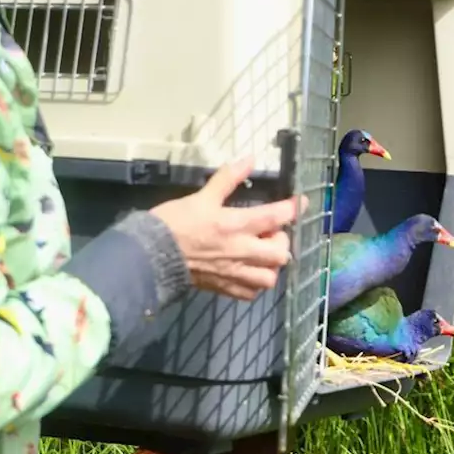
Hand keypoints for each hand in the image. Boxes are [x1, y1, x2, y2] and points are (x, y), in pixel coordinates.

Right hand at [150, 158, 303, 300]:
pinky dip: (255, 283)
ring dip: (272, 265)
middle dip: (281, 241)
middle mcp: (241, 251)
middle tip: (270, 232)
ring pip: (269, 277)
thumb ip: (228, 178)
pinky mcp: (224, 288)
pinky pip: (251, 293)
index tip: (301, 202)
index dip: (293, 208)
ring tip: (261, 254)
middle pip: (280, 253)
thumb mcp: (202, 196)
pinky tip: (248, 272)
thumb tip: (249, 159)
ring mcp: (234, 273)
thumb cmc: (176, 222)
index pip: (276, 217)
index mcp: (236, 225)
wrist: (152, 255)